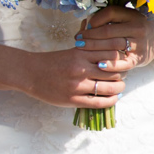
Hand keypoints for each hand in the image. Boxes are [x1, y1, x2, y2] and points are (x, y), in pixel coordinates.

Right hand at [16, 33, 135, 108]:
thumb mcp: (73, 51)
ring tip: (119, 87)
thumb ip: (91, 52)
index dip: (121, 59)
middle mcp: (80, 68)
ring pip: (109, 88)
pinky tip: (113, 98)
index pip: (112, 54)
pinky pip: (99, 102)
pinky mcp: (72, 99)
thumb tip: (115, 56)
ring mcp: (77, 85)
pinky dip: (110, 101)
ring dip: (119, 88)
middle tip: (123, 75)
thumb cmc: (53, 61)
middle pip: (114, 71)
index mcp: (81, 53)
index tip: (124, 61)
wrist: (30, 73)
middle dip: (122, 74)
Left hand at [79, 5, 153, 69]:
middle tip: (77, 40)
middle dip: (89, 36)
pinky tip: (99, 65)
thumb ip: (109, 19)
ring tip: (82, 50)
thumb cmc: (135, 27)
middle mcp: (137, 28)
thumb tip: (85, 25)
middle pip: (108, 31)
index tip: (84, 27)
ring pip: (113, 46)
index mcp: (133, 15)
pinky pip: (123, 63)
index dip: (94, 20)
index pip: (110, 13)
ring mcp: (139, 44)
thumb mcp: (127, 18)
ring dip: (94, 49)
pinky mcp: (139, 59)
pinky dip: (110, 65)